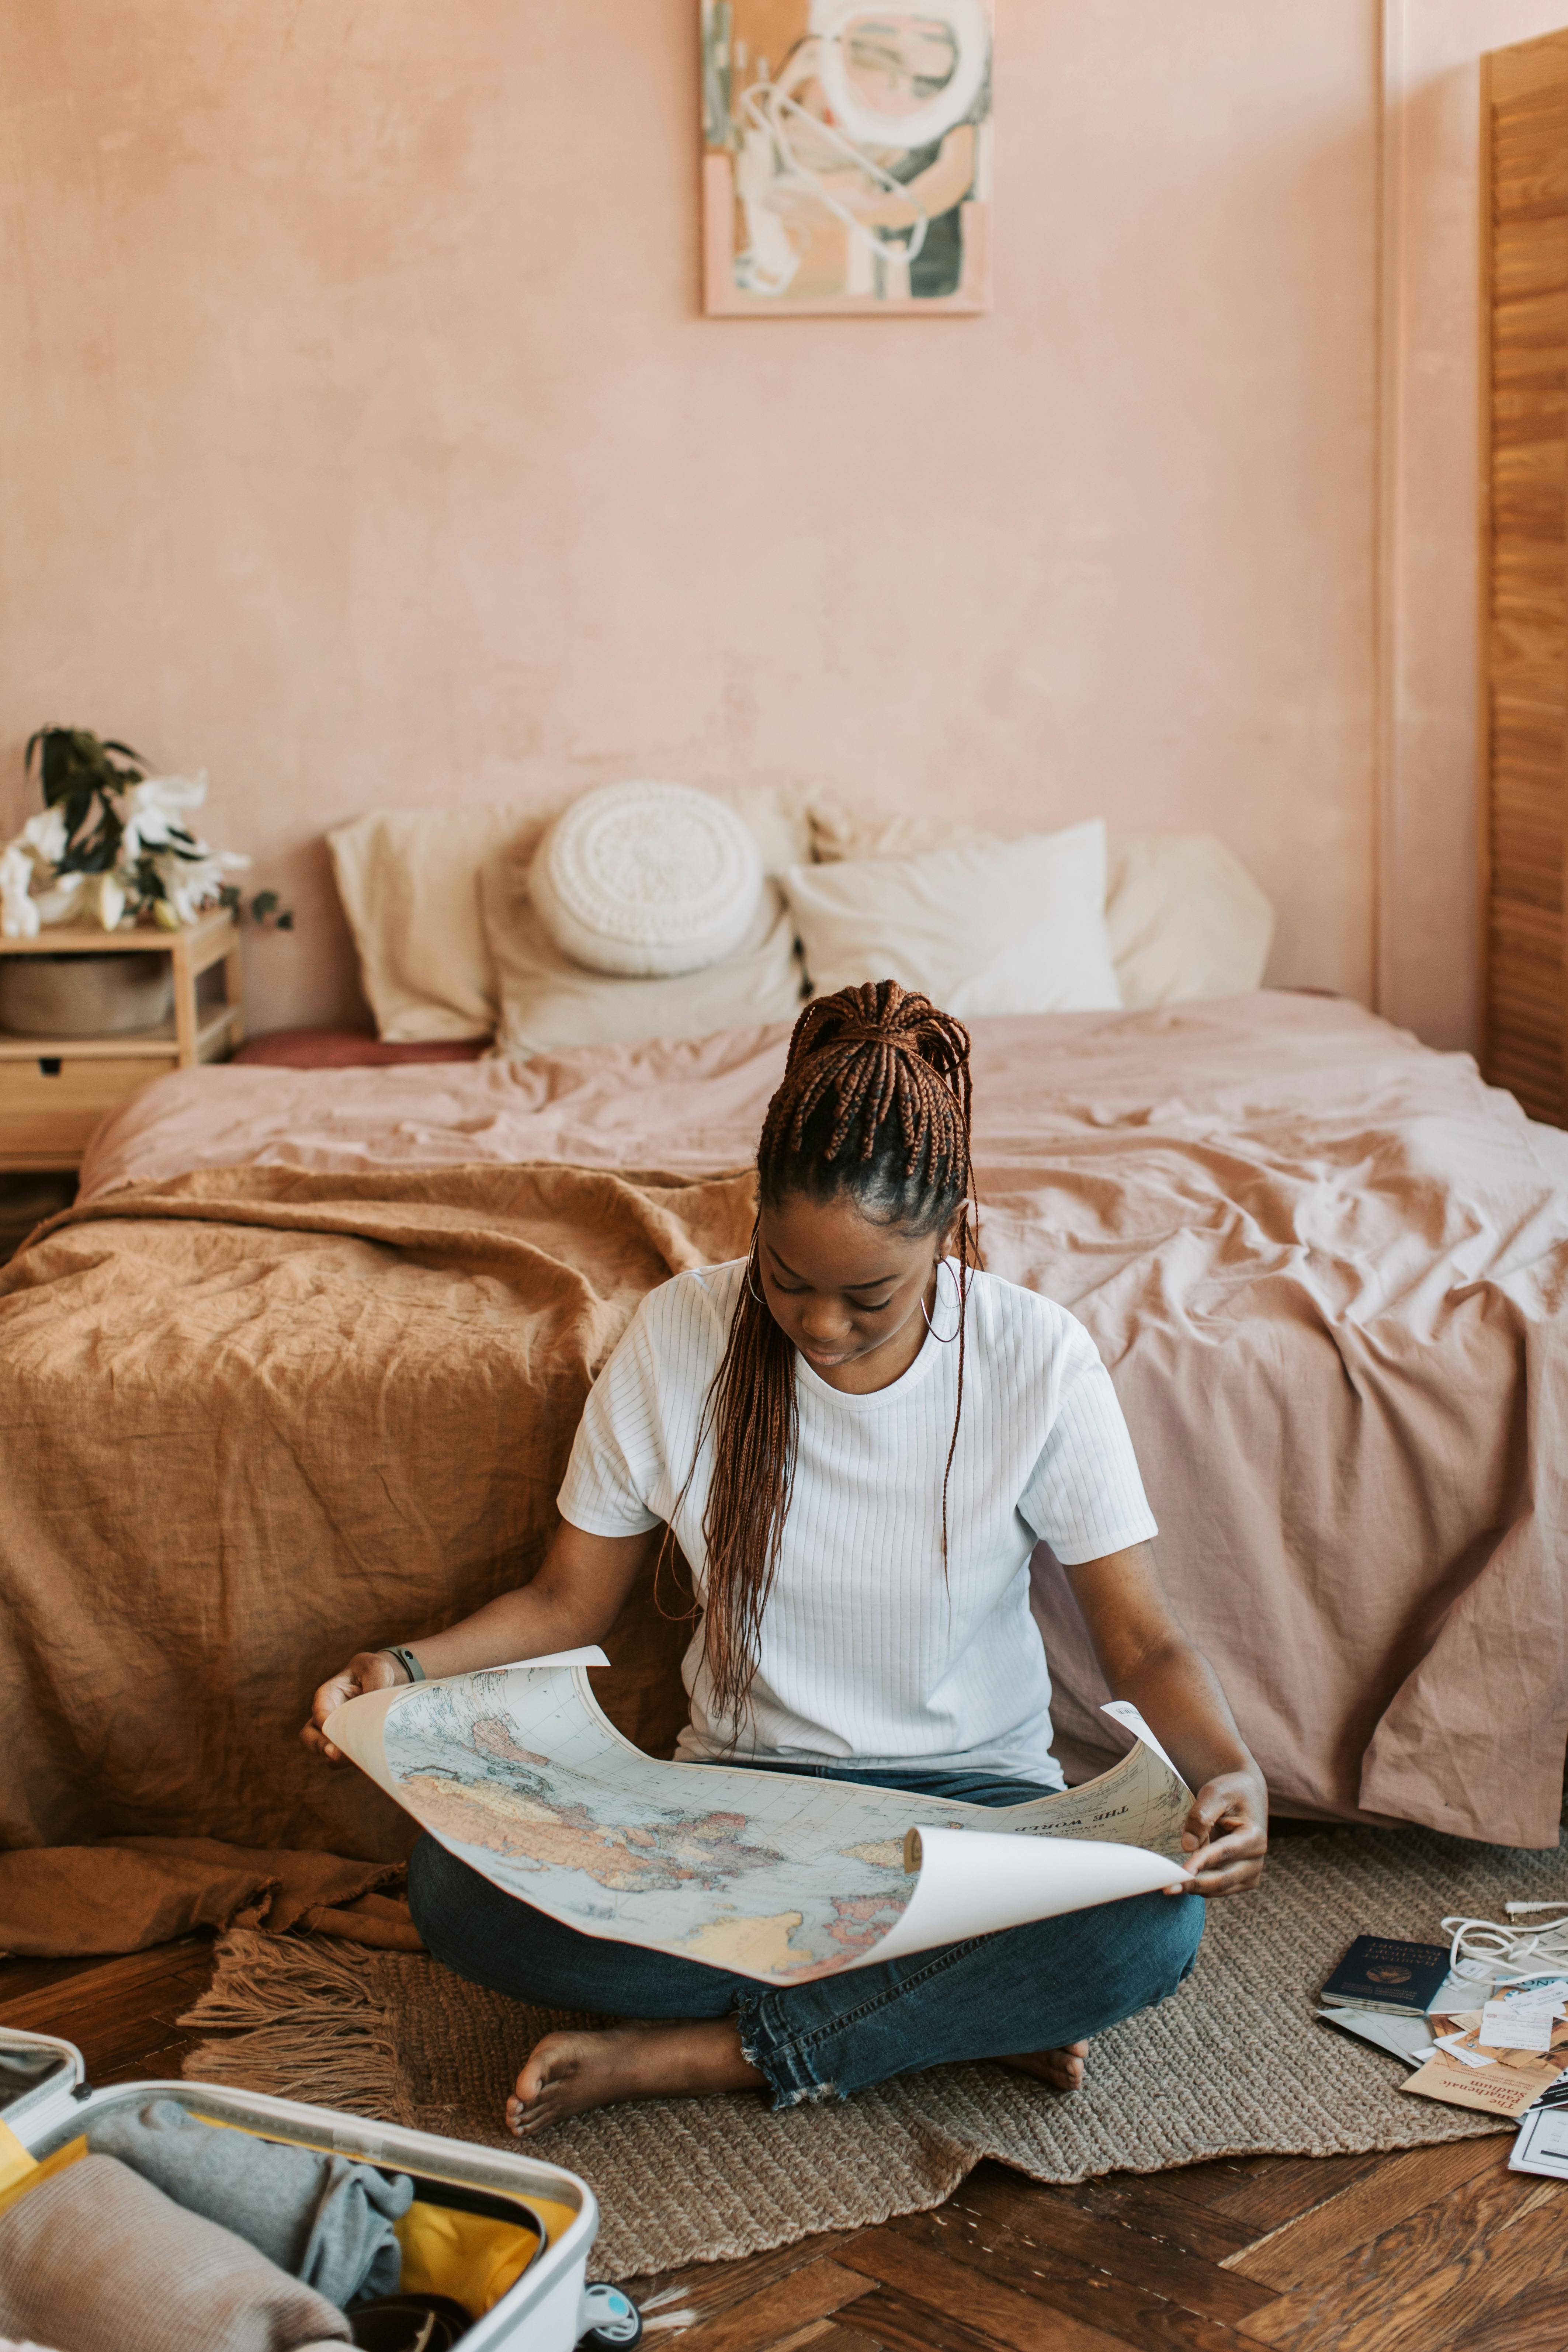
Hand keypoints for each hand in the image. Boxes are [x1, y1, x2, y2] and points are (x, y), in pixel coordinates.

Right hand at [301, 1649, 404, 1765]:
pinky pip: (344, 1758)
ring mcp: (335, 1731)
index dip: (325, 1724)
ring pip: (325, 1751)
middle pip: (309, 1736)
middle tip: (336, 1754)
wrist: (383, 1681)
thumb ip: (374, 1682)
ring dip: (338, 1759)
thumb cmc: (373, 1671)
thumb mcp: (374, 1668)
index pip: (319, 1712)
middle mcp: (326, 1716)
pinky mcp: (348, 1743)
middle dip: (320, 1747)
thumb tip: (374, 1706)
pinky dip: (353, 1762)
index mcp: (327, 1695)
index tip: (337, 1733)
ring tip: (356, 1762)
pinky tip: (369, 1762)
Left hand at [1166, 1770, 1266, 1897]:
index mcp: (1254, 1837)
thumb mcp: (1215, 1793)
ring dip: (1195, 1888)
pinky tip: (1182, 1880)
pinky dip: (1201, 1886)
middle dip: (1194, 1884)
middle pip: (1223, 1879)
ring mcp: (1251, 1872)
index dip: (1201, 1863)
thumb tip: (1187, 1846)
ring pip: (1219, 1888)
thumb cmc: (1231, 1791)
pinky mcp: (1242, 1879)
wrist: (1248, 1794)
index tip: (1181, 1873)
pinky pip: (1219, 1888)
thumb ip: (1201, 1817)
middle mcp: (1256, 1859)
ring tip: (1169, 1886)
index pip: (1223, 1853)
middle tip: (1167, 1888)